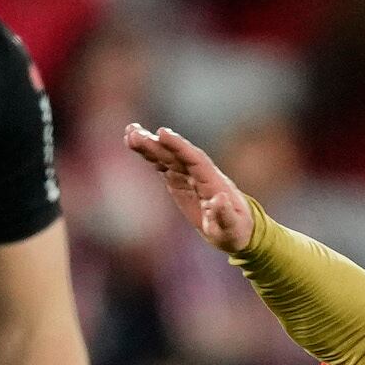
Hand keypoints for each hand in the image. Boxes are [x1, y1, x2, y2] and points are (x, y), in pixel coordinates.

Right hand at [123, 123, 254, 251]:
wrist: (235, 229)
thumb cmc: (235, 231)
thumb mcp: (232, 228)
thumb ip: (225, 215)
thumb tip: (219, 199)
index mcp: (213, 181)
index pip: (194, 159)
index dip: (178, 146)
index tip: (162, 133)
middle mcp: (200, 173)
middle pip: (177, 154)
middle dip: (156, 144)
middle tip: (135, 133)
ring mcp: (188, 175)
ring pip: (167, 156)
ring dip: (149, 145)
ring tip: (129, 133)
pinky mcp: (178, 180)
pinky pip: (162, 164)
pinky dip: (149, 155)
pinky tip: (134, 144)